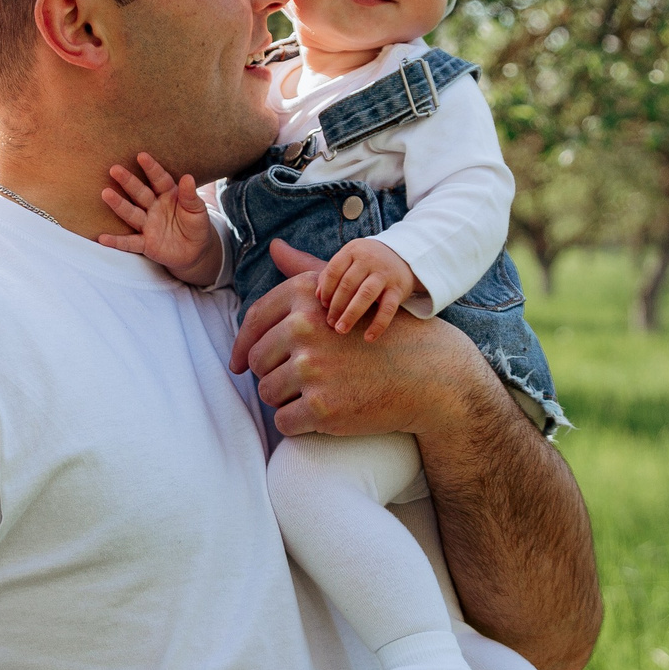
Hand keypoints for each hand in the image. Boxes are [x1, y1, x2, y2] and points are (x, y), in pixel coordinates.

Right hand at [97, 152, 223, 283]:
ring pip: (131, 213)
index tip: (142, 156)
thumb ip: (191, 196)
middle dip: (128, 181)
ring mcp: (148, 225)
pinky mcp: (146, 244)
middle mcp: (154, 207)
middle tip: (114, 169)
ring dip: (118, 204)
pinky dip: (116, 241)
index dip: (151, 168)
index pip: (159, 179)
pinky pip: (130, 243)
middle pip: (140, 193)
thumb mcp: (198, 210)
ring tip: (106, 193)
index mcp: (168, 195)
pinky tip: (102, 238)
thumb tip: (188, 177)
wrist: (196, 251)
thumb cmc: (196, 225)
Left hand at [231, 238, 480, 437]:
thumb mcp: (346, 293)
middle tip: (300, 380)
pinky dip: (297, 424)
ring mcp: (312, 370)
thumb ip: (304, 271)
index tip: (239, 364)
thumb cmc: (384, 334)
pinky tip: (319, 415)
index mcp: (305, 299)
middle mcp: (304, 330)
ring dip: (284, 399)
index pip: (254, 322)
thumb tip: (273, 245)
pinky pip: (283, 422)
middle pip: (257, 361)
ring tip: (314, 394)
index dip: (242, 346)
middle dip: (272, 374)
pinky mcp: (322, 409)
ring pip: (266, 393)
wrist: (429, 375)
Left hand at [317, 237, 417, 339]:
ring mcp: (385, 274)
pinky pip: (388, 309)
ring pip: (365, 294)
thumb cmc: (368, 264)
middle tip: (329, 322)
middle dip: (336, 305)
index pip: (334, 270)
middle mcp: (369, 260)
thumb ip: (332, 274)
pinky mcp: (398, 289)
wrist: (404, 258)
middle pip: (348, 284)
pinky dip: (378, 325)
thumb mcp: (350, 260)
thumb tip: (317, 296)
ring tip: (341, 329)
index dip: (326, 289)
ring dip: (351, 314)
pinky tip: (368, 338)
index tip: (323, 305)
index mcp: (353, 251)